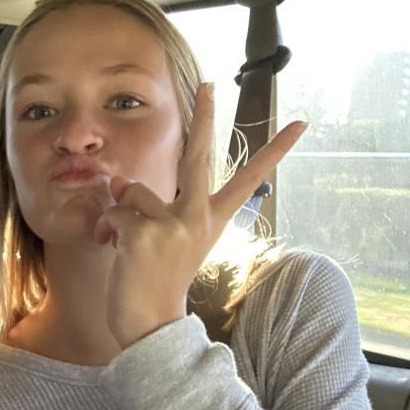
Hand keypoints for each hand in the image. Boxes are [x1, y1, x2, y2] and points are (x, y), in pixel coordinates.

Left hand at [94, 83, 306, 347]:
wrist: (150, 327)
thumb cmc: (155, 285)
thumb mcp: (161, 241)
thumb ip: (146, 207)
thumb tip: (116, 181)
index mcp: (211, 220)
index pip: (249, 180)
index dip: (275, 151)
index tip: (300, 123)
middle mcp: (198, 218)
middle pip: (199, 155)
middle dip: (204, 115)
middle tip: (210, 83)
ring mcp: (173, 224)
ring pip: (134, 191)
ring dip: (122, 214)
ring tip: (131, 248)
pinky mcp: (145, 232)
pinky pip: (115, 211)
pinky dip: (108, 230)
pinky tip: (121, 255)